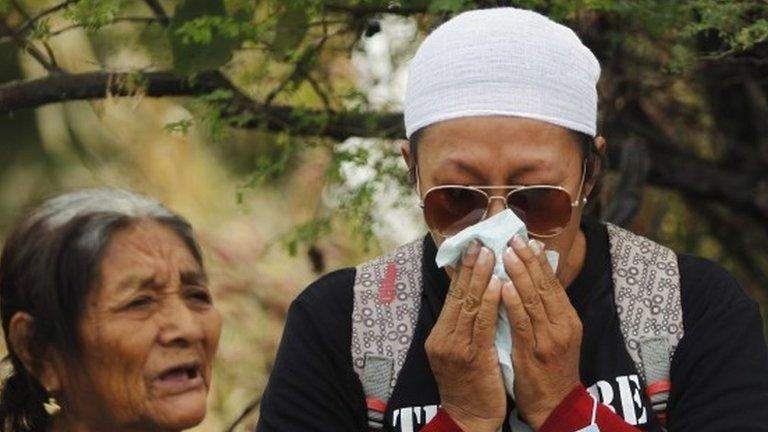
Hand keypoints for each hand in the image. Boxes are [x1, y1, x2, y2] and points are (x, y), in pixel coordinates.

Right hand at [425, 242, 505, 431]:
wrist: (469, 419)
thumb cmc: (471, 386)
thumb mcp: (461, 352)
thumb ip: (466, 325)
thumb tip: (476, 295)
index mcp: (440, 334)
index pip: (453, 295)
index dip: (463, 270)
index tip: (473, 246)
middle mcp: (443, 337)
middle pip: (458, 294)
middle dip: (471, 266)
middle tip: (481, 241)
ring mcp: (455, 347)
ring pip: (469, 305)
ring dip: (481, 277)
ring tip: (491, 254)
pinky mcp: (471, 358)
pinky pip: (482, 324)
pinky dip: (489, 302)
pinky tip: (498, 284)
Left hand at [502, 236, 582, 429]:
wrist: (556, 405)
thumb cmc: (551, 369)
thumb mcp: (556, 336)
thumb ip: (546, 310)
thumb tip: (533, 280)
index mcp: (568, 319)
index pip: (553, 283)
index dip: (538, 261)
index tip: (526, 240)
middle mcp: (562, 325)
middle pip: (544, 286)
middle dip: (528, 260)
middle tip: (513, 238)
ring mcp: (549, 339)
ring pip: (533, 300)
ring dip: (519, 275)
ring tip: (505, 254)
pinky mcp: (534, 352)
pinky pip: (522, 323)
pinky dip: (513, 303)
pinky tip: (503, 287)